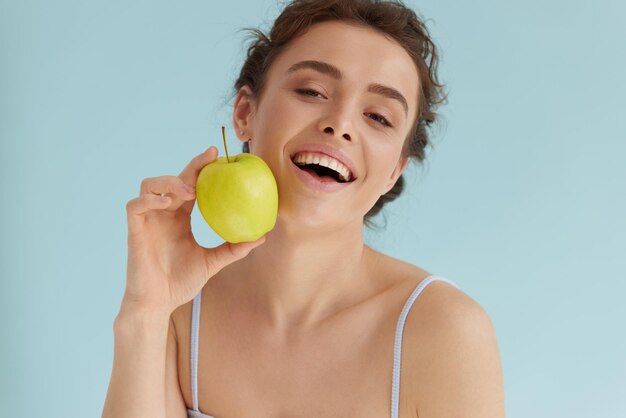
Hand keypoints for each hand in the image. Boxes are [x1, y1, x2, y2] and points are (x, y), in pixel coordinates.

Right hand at [122, 146, 265, 314]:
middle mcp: (163, 214)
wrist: (159, 303)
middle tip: (211, 157)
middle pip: (174, 178)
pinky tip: (166, 203)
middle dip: (192, 165)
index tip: (220, 157)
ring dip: (170, 182)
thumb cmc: (180, 282)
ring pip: (149, 185)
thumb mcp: (212, 262)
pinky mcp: (134, 230)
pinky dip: (149, 199)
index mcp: (180, 217)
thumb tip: (261, 236)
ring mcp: (147, 220)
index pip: (191, 185)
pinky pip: (135, 205)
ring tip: (189, 192)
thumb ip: (233, 248)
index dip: (202, 168)